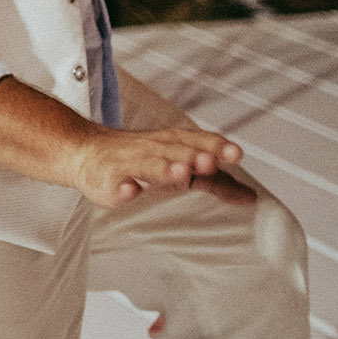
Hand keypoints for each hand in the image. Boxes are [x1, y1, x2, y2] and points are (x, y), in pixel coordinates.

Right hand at [69, 125, 246, 209]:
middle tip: (210, 161)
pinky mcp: (106, 182)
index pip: (195, 141)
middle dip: (193, 156)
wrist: (86, 153)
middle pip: (174, 152)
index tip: (235, 153)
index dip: (214, 146)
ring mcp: (127, 165)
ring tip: (181, 172)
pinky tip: (131, 190)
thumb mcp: (181, 167)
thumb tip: (251, 197)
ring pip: (147, 165)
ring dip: (163, 168)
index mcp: (170, 145)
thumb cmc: (139, 160)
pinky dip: (123, 187)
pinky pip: (115, 185)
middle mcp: (151, 150)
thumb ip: (215, 182)